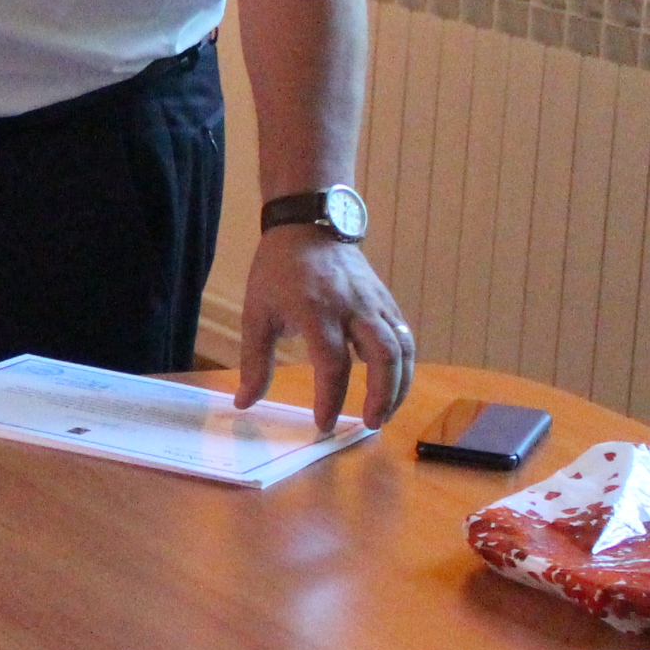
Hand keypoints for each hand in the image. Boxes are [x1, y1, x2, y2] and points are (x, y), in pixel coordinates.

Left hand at [234, 228, 414, 433]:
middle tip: (370, 424)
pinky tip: (392, 385)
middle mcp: (353, 307)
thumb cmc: (277, 272)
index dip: (330, 398)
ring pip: (402, 348)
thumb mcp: (256, 313)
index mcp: (316, 311)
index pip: (332, 363)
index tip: (323, 423)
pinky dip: (404, 365)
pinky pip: (405, 336)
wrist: (308, 225)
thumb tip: (245, 403)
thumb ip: (254, 361)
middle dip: (382, 395)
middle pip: (384, 356)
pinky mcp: (387, 301)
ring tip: (384, 413)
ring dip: (399, 386)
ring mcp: (375, 303)